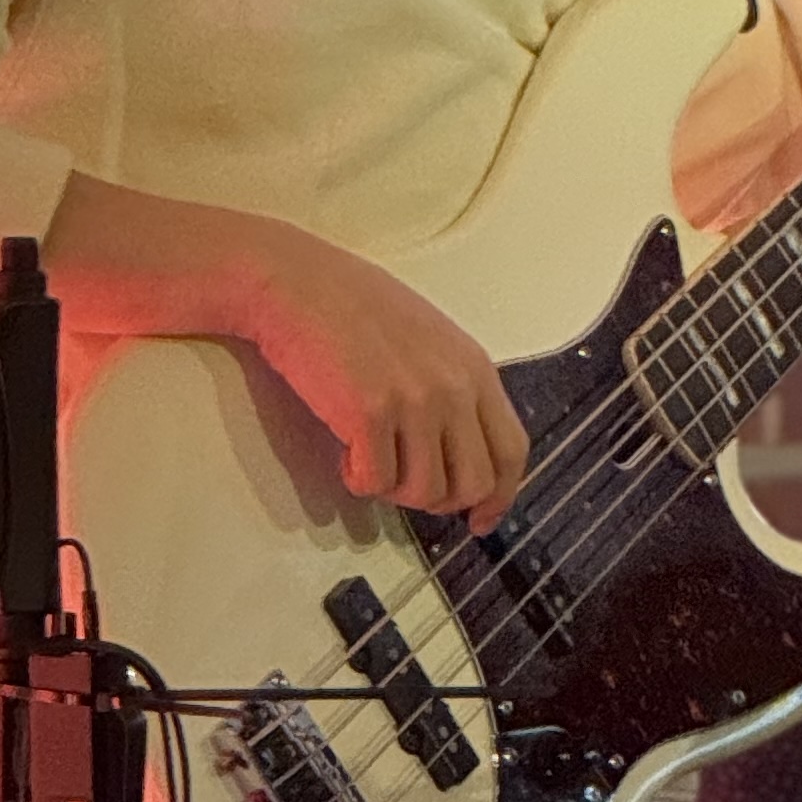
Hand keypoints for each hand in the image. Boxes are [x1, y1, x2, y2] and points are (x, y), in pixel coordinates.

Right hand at [41, 178, 529, 527]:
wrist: (291, 282)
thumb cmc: (349, 305)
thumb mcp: (427, 337)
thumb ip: (452, 387)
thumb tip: (457, 448)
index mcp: (473, 366)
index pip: (510, 451)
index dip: (498, 496)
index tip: (480, 519)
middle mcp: (452, 385)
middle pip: (471, 483)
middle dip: (438, 500)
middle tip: (405, 488)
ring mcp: (413, 400)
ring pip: (423, 492)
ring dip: (393, 489)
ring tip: (368, 458)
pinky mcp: (369, 414)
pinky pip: (375, 483)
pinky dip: (357, 480)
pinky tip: (345, 454)